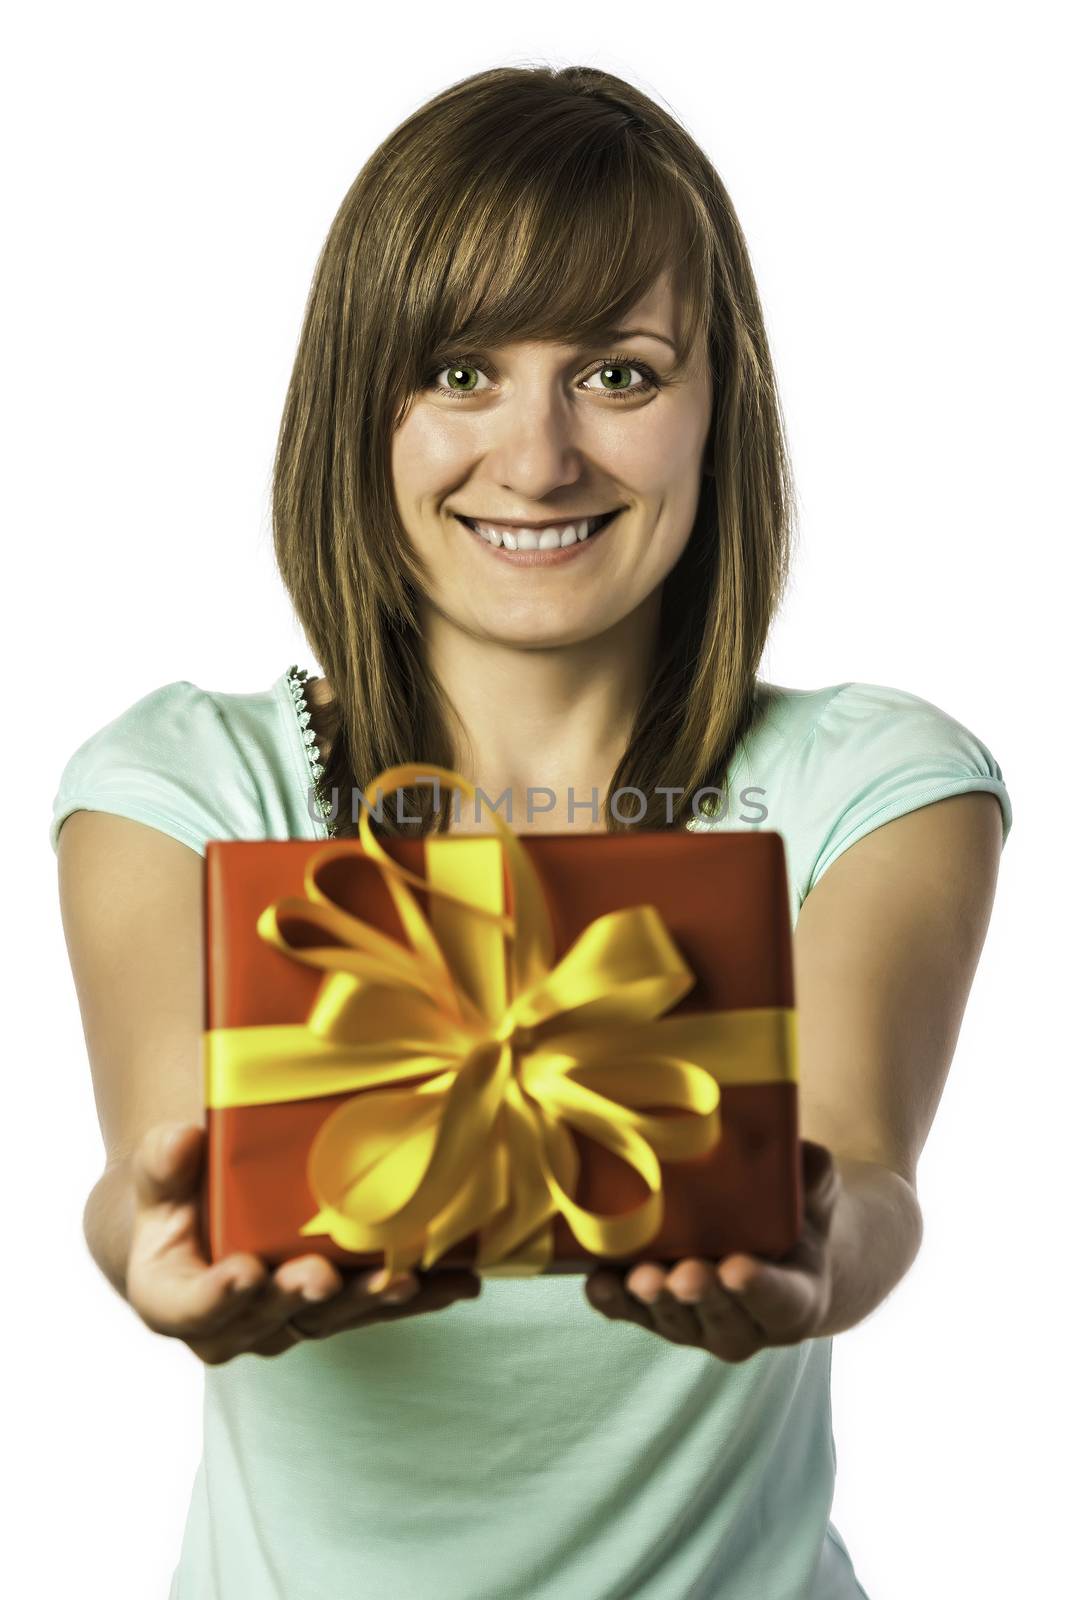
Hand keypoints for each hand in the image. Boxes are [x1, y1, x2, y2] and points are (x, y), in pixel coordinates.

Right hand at [125, 1122, 480, 1364]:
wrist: (198, 1223)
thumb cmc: (176, 1196)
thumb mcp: (157, 1174)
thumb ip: (162, 1162)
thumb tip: (182, 1138)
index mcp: (176, 1301)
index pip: (194, 1307)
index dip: (219, 1296)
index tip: (247, 1271)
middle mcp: (235, 1325)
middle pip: (273, 1316)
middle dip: (305, 1295)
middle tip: (326, 1276)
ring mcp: (290, 1320)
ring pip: (333, 1317)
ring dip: (371, 1300)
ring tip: (405, 1280)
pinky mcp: (337, 1309)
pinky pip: (377, 1306)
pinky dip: (419, 1295)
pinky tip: (461, 1283)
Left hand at [583, 1140, 839, 1362]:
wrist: (765, 1244)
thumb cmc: (793, 1212)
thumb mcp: (815, 1191)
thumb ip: (814, 1178)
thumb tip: (801, 1156)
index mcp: (795, 1299)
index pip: (780, 1300)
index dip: (758, 1288)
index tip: (737, 1268)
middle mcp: (746, 1325)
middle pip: (722, 1318)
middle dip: (700, 1294)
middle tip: (684, 1273)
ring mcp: (697, 1325)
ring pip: (674, 1321)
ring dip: (654, 1301)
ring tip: (640, 1276)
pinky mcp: (653, 1315)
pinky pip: (629, 1315)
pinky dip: (613, 1300)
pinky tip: (598, 1280)